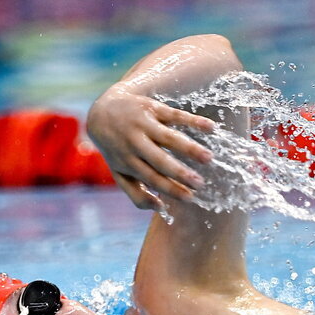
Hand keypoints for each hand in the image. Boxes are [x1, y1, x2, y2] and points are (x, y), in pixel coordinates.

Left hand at [86, 85, 215, 209]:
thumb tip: (160, 207)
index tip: (190, 197)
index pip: (152, 178)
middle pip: (160, 160)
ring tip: (209, 158)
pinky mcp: (152, 108)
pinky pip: (175, 115)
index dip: (171, 189)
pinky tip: (211, 128)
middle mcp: (134, 143)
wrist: (103, 112)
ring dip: (190, 148)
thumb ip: (137, 195)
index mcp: (127, 162)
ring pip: (169, 137)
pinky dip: (193, 121)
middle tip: (201, 184)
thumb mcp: (120, 174)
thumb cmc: (117, 150)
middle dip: (180, 173)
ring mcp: (143, 124)